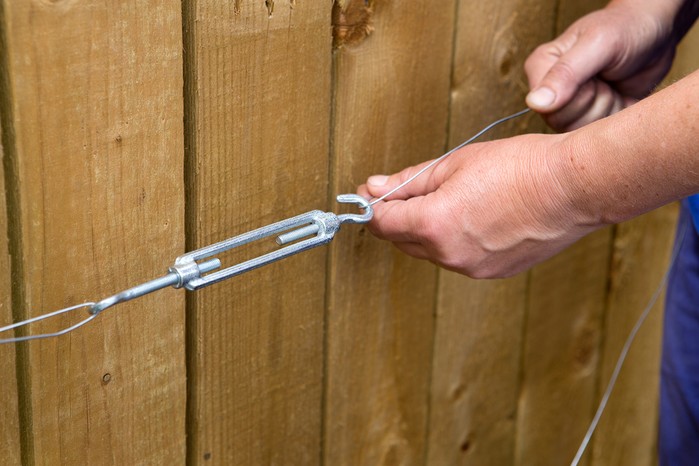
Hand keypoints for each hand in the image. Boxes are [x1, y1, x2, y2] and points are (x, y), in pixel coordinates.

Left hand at [357, 134, 598, 277]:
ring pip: (430, 250)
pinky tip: (468, 215)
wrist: (577, 186)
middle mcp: (450, 254)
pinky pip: (457, 256)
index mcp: (435, 225)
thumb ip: (410, 181)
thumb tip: (375, 188)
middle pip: (402, 240)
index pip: (382, 223)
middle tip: (399, 192)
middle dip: (395, 217)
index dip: (370, 207)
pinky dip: (451, 239)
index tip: (366, 193)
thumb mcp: (455, 163)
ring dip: (424, 229)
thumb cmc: (522, 167)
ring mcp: (473, 268)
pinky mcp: (493, 272)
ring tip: (446, 197)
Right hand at [525, 2, 677, 130]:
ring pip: (578, 132)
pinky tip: (617, 97)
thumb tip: (534, 103)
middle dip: (594, 102)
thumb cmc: (627, 28)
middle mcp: (547, 90)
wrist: (656, 35)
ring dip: (606, 110)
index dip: (578, 96)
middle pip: (561, 121)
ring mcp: (566, 107)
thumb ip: (565, 73)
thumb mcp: (599, 43)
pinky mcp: (585, 119)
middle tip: (606, 78)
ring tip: (612, 86)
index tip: (594, 73)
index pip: (546, 106)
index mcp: (540, 67)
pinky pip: (594, 137)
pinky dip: (614, 118)